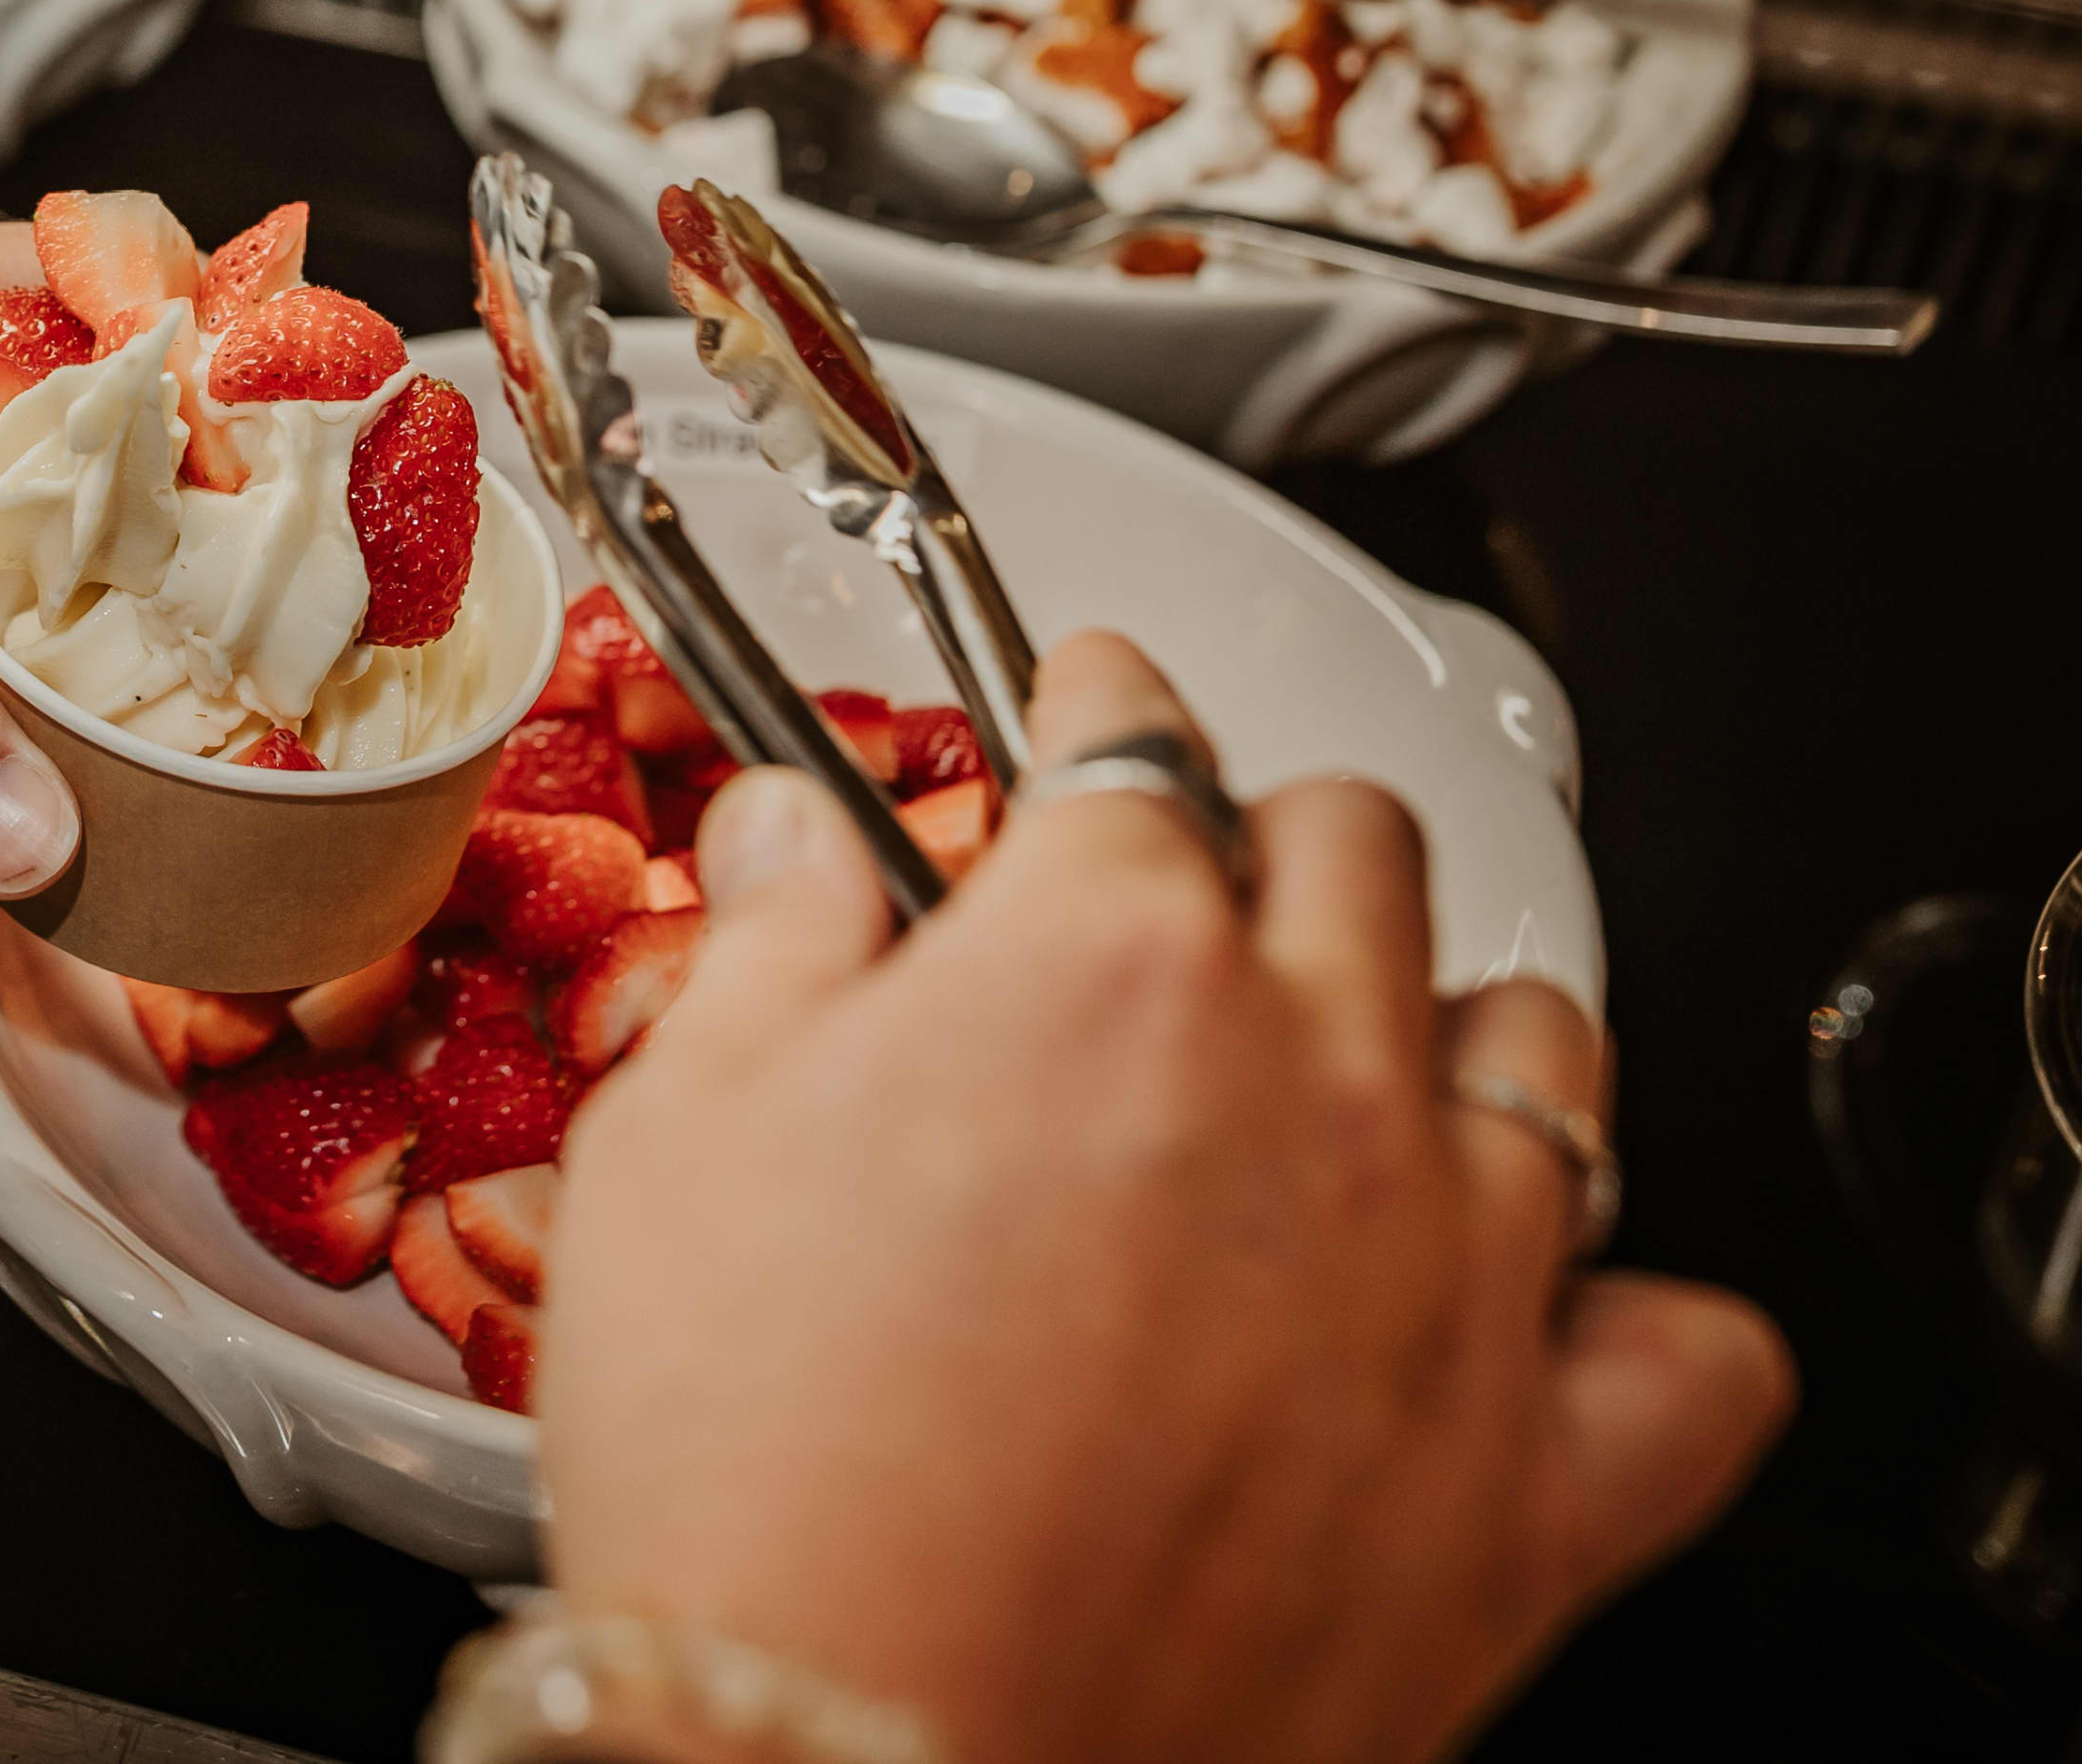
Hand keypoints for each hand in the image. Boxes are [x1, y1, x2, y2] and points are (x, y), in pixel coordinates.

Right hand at [539, 632, 1790, 1763]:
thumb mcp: (678, 1136)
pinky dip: (1627, 1311)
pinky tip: (1542, 1308)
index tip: (1087, 712)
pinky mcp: (1535, 1479)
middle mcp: (1314, 1072)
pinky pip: (1686, 1346)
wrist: (865, 1763)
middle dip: (1264, 838)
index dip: (1097, 706)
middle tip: (1188, 896)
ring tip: (1363, 1064)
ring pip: (1537, 1042)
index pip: (1134, 742)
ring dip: (1447, 1018)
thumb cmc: (764, 1463)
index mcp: (1106, 955)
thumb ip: (772, 940)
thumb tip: (797, 837)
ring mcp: (1451, 1270)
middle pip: (1353, 848)